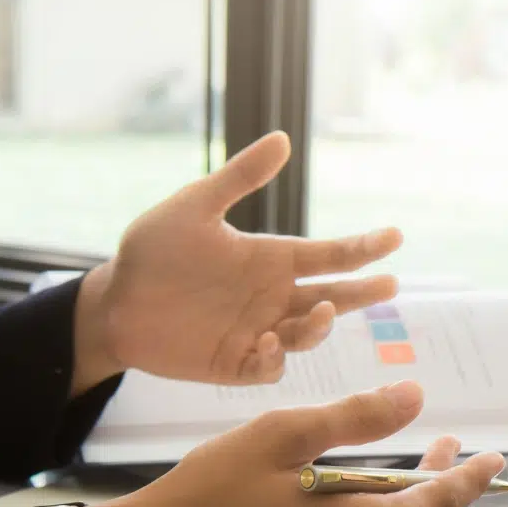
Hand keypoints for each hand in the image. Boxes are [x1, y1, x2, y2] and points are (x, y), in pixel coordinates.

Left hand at [71, 131, 403, 394]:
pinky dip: (276, 358)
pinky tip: (268, 342)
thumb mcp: (195, 206)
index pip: (330, 255)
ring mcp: (259, 331)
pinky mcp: (236, 363)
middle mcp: (273, 296)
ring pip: (307, 334)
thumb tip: (283, 139)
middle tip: (389, 285)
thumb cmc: (152, 250)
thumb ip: (239, 178)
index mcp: (272, 259)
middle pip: (332, 297)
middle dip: (362, 293)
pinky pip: (269, 367)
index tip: (394, 236)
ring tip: (320, 313)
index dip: (363, 247)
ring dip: (319, 326)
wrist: (113, 302)